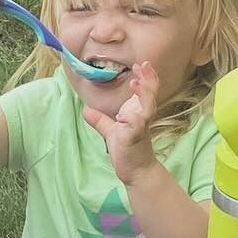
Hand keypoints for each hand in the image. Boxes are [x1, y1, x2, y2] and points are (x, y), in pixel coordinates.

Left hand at [82, 62, 159, 184]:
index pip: (146, 91)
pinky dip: (131, 120)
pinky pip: (136, 127)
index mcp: (138, 113)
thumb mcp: (111, 132)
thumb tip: (86, 110)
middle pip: (150, 94)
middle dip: (148, 80)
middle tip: (143, 65)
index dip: (145, 77)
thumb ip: (100, 121)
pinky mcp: (135, 139)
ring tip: (135, 83)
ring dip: (143, 95)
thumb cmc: (128, 152)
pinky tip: (122, 116)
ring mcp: (140, 128)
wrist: (137, 172)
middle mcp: (142, 117)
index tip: (140, 65)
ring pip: (147, 107)